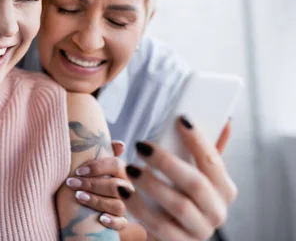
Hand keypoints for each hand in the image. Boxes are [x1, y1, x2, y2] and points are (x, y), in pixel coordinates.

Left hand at [66, 140, 132, 230]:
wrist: (88, 207)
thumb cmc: (93, 180)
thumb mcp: (95, 166)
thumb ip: (103, 152)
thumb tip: (120, 145)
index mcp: (122, 171)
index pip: (116, 165)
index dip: (97, 167)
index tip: (78, 171)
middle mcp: (127, 188)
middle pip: (114, 185)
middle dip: (91, 184)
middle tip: (71, 183)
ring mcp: (127, 206)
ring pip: (118, 205)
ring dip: (97, 201)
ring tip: (79, 197)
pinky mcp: (123, 222)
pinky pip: (122, 223)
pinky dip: (113, 221)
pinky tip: (101, 218)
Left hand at [120, 117, 237, 240]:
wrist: (172, 235)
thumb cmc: (181, 195)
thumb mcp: (195, 174)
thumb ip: (205, 151)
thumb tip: (224, 119)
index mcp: (224, 190)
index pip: (214, 161)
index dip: (198, 140)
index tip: (180, 119)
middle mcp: (217, 212)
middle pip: (195, 184)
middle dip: (167, 162)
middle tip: (141, 145)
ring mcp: (199, 230)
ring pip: (178, 205)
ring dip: (151, 183)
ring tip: (130, 167)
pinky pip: (157, 225)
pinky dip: (138, 206)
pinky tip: (124, 190)